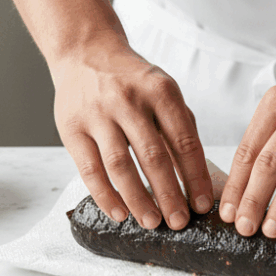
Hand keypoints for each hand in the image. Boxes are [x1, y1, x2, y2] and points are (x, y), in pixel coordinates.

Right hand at [51, 33, 212, 228]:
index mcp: (161, 91)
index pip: (184, 141)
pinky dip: (105, 195)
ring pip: (120, 165)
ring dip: (138, 199)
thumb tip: (197, 181)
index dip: (196, 177)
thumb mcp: (164, 94)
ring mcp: (98, 113)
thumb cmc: (133, 82)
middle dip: (169, 194)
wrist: (86, 52)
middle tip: (179, 222)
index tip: (203, 205)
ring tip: (152, 222)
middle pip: (153, 156)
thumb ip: (181, 131)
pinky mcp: (72, 128)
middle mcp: (129, 100)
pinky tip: (119, 213)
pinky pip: (89, 169)